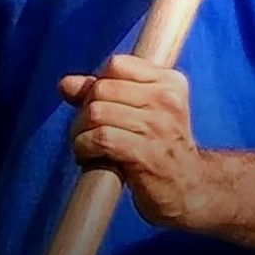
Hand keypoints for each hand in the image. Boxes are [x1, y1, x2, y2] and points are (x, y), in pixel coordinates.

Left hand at [59, 54, 211, 228]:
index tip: (99, 105)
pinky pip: (99, 138)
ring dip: (79, 132)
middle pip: (102, 88)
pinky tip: (88, 157)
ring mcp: (157, 126)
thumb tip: (65, 84)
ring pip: (96, 112)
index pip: (117, 64)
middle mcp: (166, 98)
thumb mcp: (142, 112)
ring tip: (85, 145)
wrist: (190, 189)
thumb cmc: (161, 147)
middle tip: (86, 131)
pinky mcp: (145, 154)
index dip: (98, 84)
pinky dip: (84, 147)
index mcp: (169, 81)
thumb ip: (104, 92)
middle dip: (83, 110)